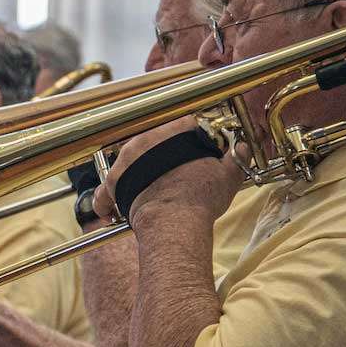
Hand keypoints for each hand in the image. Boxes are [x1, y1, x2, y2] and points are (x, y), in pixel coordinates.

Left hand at [94, 116, 239, 225]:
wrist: (175, 221)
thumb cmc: (200, 198)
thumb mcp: (228, 175)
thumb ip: (235, 158)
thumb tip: (241, 148)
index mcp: (174, 130)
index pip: (179, 125)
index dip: (186, 136)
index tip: (188, 148)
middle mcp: (146, 138)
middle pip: (149, 141)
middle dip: (155, 155)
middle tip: (165, 170)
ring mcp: (125, 159)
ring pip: (125, 162)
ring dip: (129, 175)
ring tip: (138, 189)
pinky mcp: (113, 182)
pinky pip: (104, 190)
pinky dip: (105, 200)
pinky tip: (108, 210)